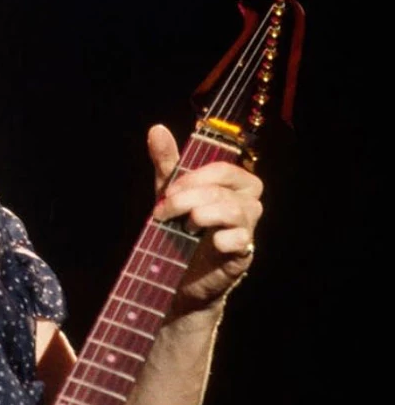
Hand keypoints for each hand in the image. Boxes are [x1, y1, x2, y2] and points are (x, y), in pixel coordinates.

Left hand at [147, 124, 261, 311]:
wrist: (179, 275)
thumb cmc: (181, 229)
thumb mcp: (170, 193)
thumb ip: (167, 163)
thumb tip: (157, 129)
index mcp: (234, 185)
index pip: (224, 169)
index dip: (195, 177)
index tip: (168, 191)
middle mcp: (247, 204)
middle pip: (224, 190)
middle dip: (188, 197)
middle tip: (163, 211)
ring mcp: (247, 229)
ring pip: (234, 210)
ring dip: (200, 215)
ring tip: (183, 226)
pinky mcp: (243, 254)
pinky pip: (239, 239)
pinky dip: (218, 238)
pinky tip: (201, 242)